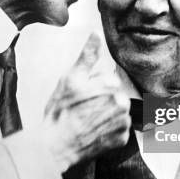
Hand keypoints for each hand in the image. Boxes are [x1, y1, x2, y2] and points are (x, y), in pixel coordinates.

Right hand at [42, 33, 130, 170]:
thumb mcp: (70, 78)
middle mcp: (123, 103)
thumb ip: (88, 55)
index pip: (106, 78)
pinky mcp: (121, 140)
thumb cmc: (60, 111)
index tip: (80, 96)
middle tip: (81, 109)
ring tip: (86, 122)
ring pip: (116, 112)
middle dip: (101, 99)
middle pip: (113, 95)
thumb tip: (96, 32)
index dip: (91, 85)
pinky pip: (117, 130)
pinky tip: (92, 132)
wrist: (56, 146)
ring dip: (105, 115)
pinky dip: (107, 131)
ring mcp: (123, 123)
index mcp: (112, 85)